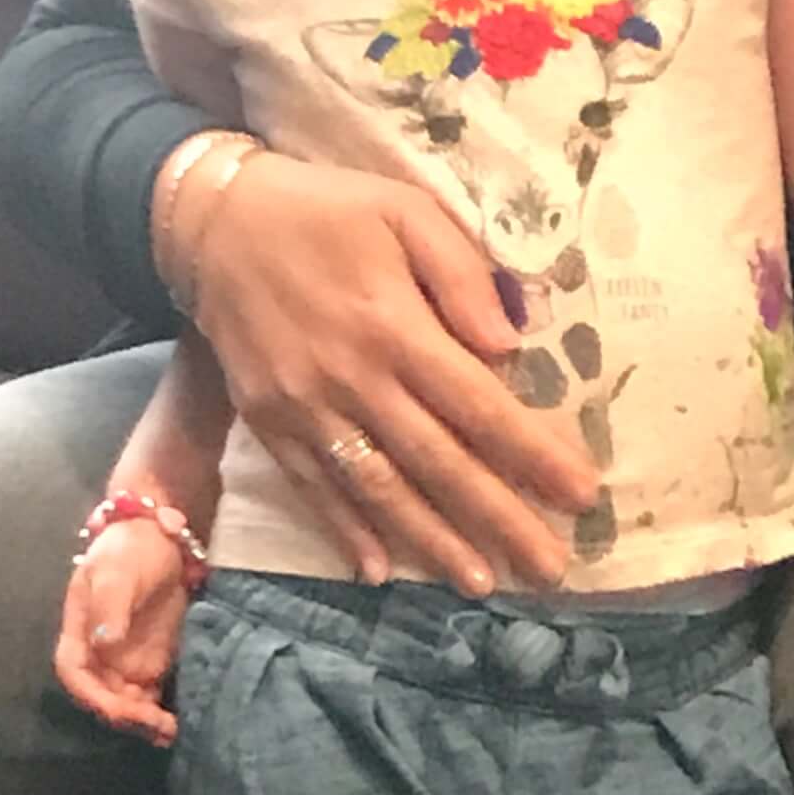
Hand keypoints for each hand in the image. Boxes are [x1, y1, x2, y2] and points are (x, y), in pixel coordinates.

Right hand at [55, 520, 191, 746]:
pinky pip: (151, 696)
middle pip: (103, 695)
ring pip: (127, 702)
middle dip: (126, 715)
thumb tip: (105, 642)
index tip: (119, 708)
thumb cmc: (130, 551)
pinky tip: (182, 721)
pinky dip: (161, 712)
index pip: (75, 673)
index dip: (92, 696)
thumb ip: (111, 607)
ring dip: (144, 721)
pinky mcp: (152, 662)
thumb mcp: (118, 573)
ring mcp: (125, 660)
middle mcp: (99, 654)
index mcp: (79, 632)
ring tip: (171, 730)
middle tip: (158, 725)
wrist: (162, 542)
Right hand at [170, 154, 598, 593]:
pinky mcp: (268, 424)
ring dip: (432, 542)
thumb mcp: (405, 211)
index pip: (479, 406)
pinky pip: (313, 488)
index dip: (533, 456)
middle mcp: (352, 379)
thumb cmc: (327, 210)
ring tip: (481, 584)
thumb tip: (509, 346)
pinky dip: (346, 533)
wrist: (211, 221)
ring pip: (379, 489)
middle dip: (499, 521)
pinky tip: (380, 572)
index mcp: (394, 326)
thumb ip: (461, 274)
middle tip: (552, 570)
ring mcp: (305, 409)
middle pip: (439, 463)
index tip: (582, 495)